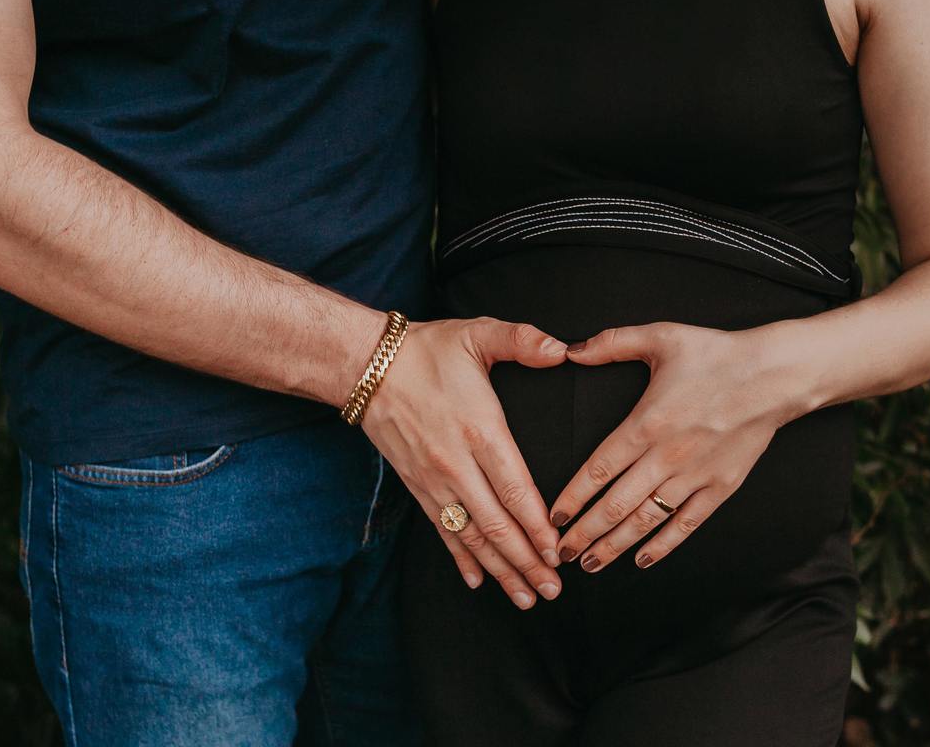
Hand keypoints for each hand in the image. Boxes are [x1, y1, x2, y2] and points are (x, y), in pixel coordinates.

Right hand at [362, 317, 567, 608]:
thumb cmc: (427, 350)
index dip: (538, 527)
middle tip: (553, 590)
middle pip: (497, 525)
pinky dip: (461, 559)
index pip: (515, 490)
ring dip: (500, 570)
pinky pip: (443, 531)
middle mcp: (457, 465)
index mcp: (480, 431)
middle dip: (527, 562)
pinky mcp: (417, 486)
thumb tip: (563, 349)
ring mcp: (434, 481)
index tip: (558, 552)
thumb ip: (522, 340)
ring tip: (526, 596)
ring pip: (472, 537)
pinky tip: (478, 581)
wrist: (365, 366)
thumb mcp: (477, 334)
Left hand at [550, 323, 805, 571]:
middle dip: (584, 533)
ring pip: (646, 521)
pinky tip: (642, 559)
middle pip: (615, 505)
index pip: (598, 470)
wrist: (776, 374)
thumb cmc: (717, 353)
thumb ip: (612, 342)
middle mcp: (667, 456)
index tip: (551, 517)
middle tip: (560, 553)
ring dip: (615, 546)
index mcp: (646, 423)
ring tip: (590, 563)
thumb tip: (571, 350)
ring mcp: (695, 476)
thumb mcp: (660, 336)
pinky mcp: (721, 487)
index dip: (572, 497)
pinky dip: (662, 545)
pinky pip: (686, 524)